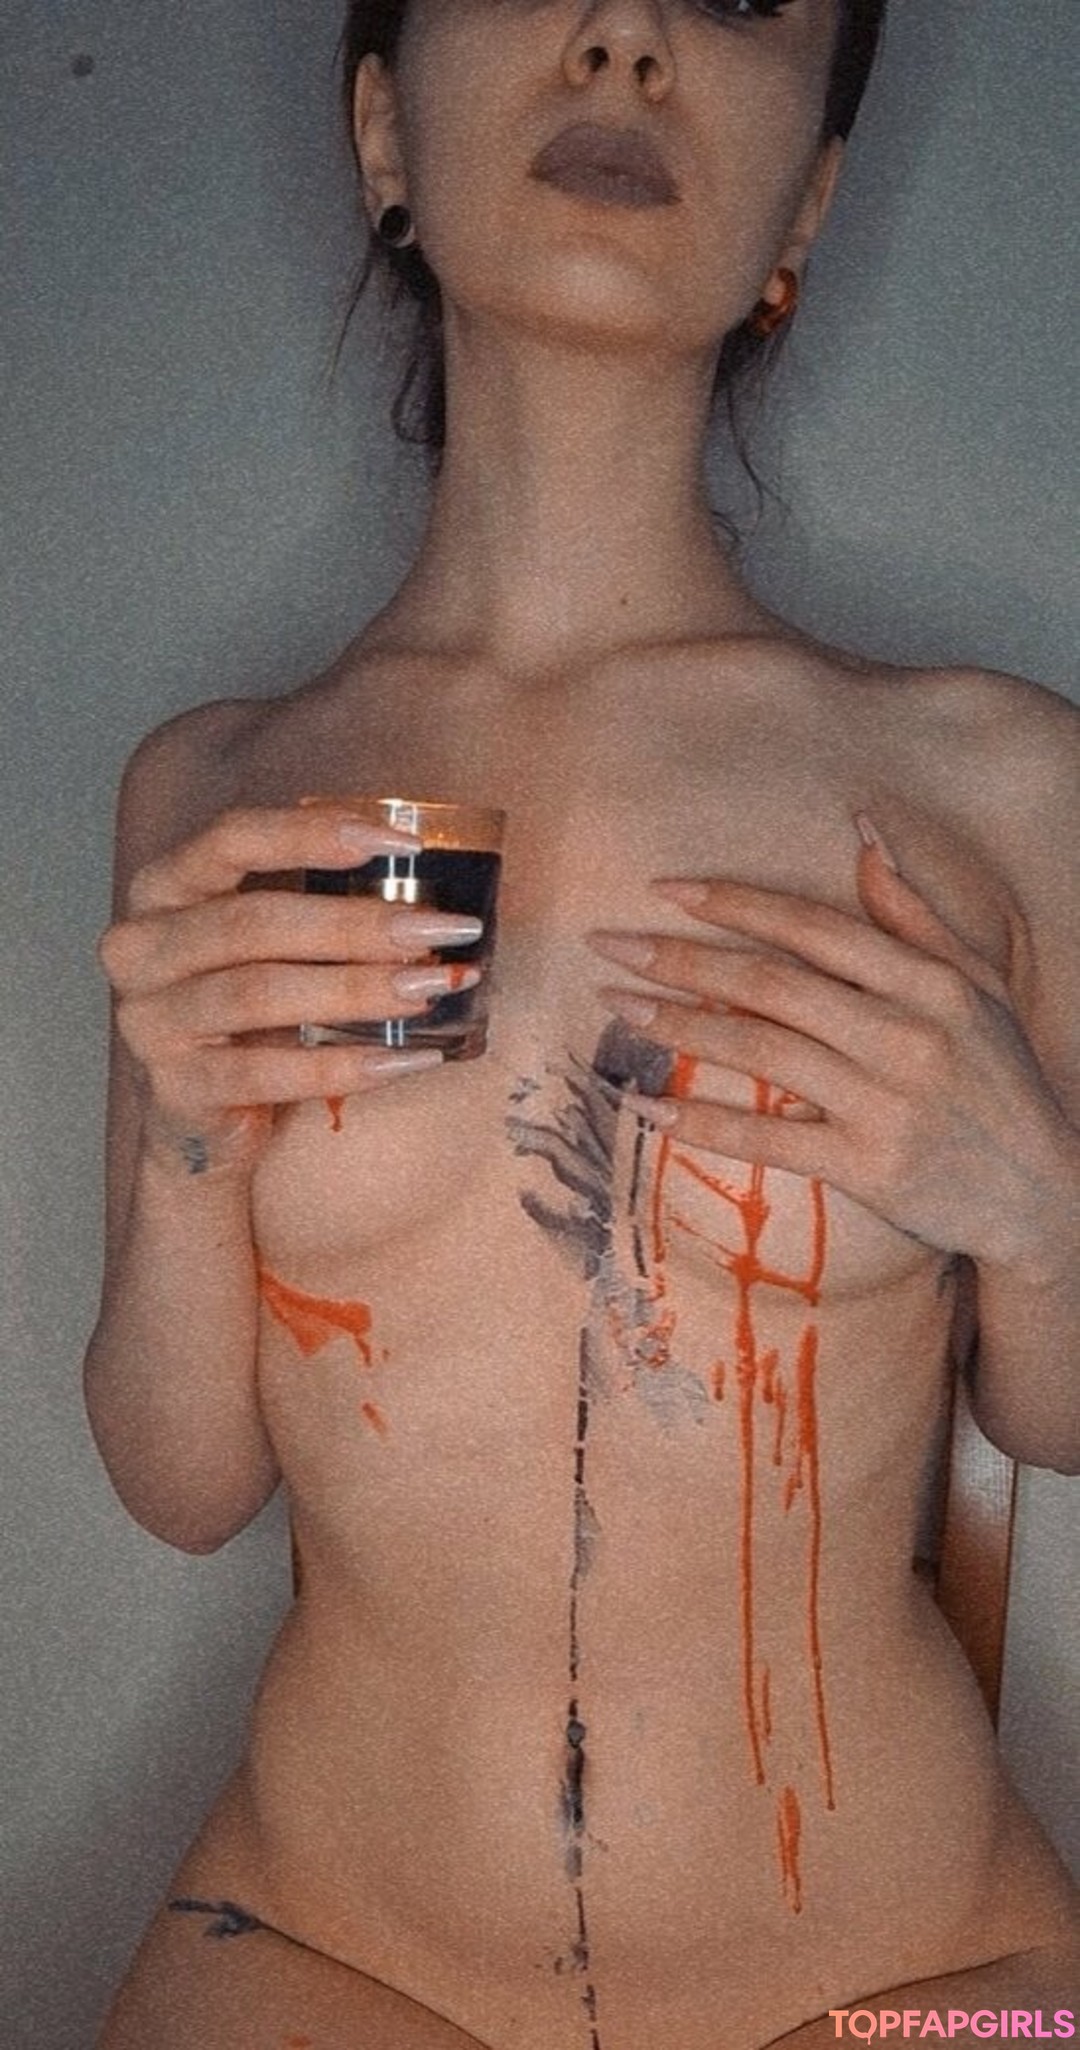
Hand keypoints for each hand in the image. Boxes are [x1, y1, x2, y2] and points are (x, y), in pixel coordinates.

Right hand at [98, 804, 480, 1170]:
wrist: (206, 1116)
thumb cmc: (253, 1012)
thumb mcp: (275, 946)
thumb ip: (322, 904)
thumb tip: (430, 893)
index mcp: (164, 888)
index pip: (232, 839)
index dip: (313, 833)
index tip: (402, 844)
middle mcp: (141, 947)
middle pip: (253, 922)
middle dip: (356, 924)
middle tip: (440, 931)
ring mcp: (149, 1020)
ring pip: (258, 994)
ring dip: (356, 989)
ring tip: (430, 988)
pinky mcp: (175, 1087)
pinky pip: (263, 1074)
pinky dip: (341, 1065)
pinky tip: (404, 1058)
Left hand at [587, 815, 1076, 1273]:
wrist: (1043, 1193)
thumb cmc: (1001, 1079)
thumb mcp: (976, 984)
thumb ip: (911, 912)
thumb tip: (863, 832)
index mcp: (927, 981)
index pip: (812, 928)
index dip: (734, 904)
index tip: (664, 890)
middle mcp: (905, 1034)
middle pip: (770, 984)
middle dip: (680, 959)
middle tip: (608, 945)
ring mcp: (884, 1102)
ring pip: (760, 1051)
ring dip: (678, 1026)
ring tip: (616, 1007)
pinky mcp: (868, 1166)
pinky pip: (768, 1137)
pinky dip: (705, 1121)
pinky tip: (648, 1105)